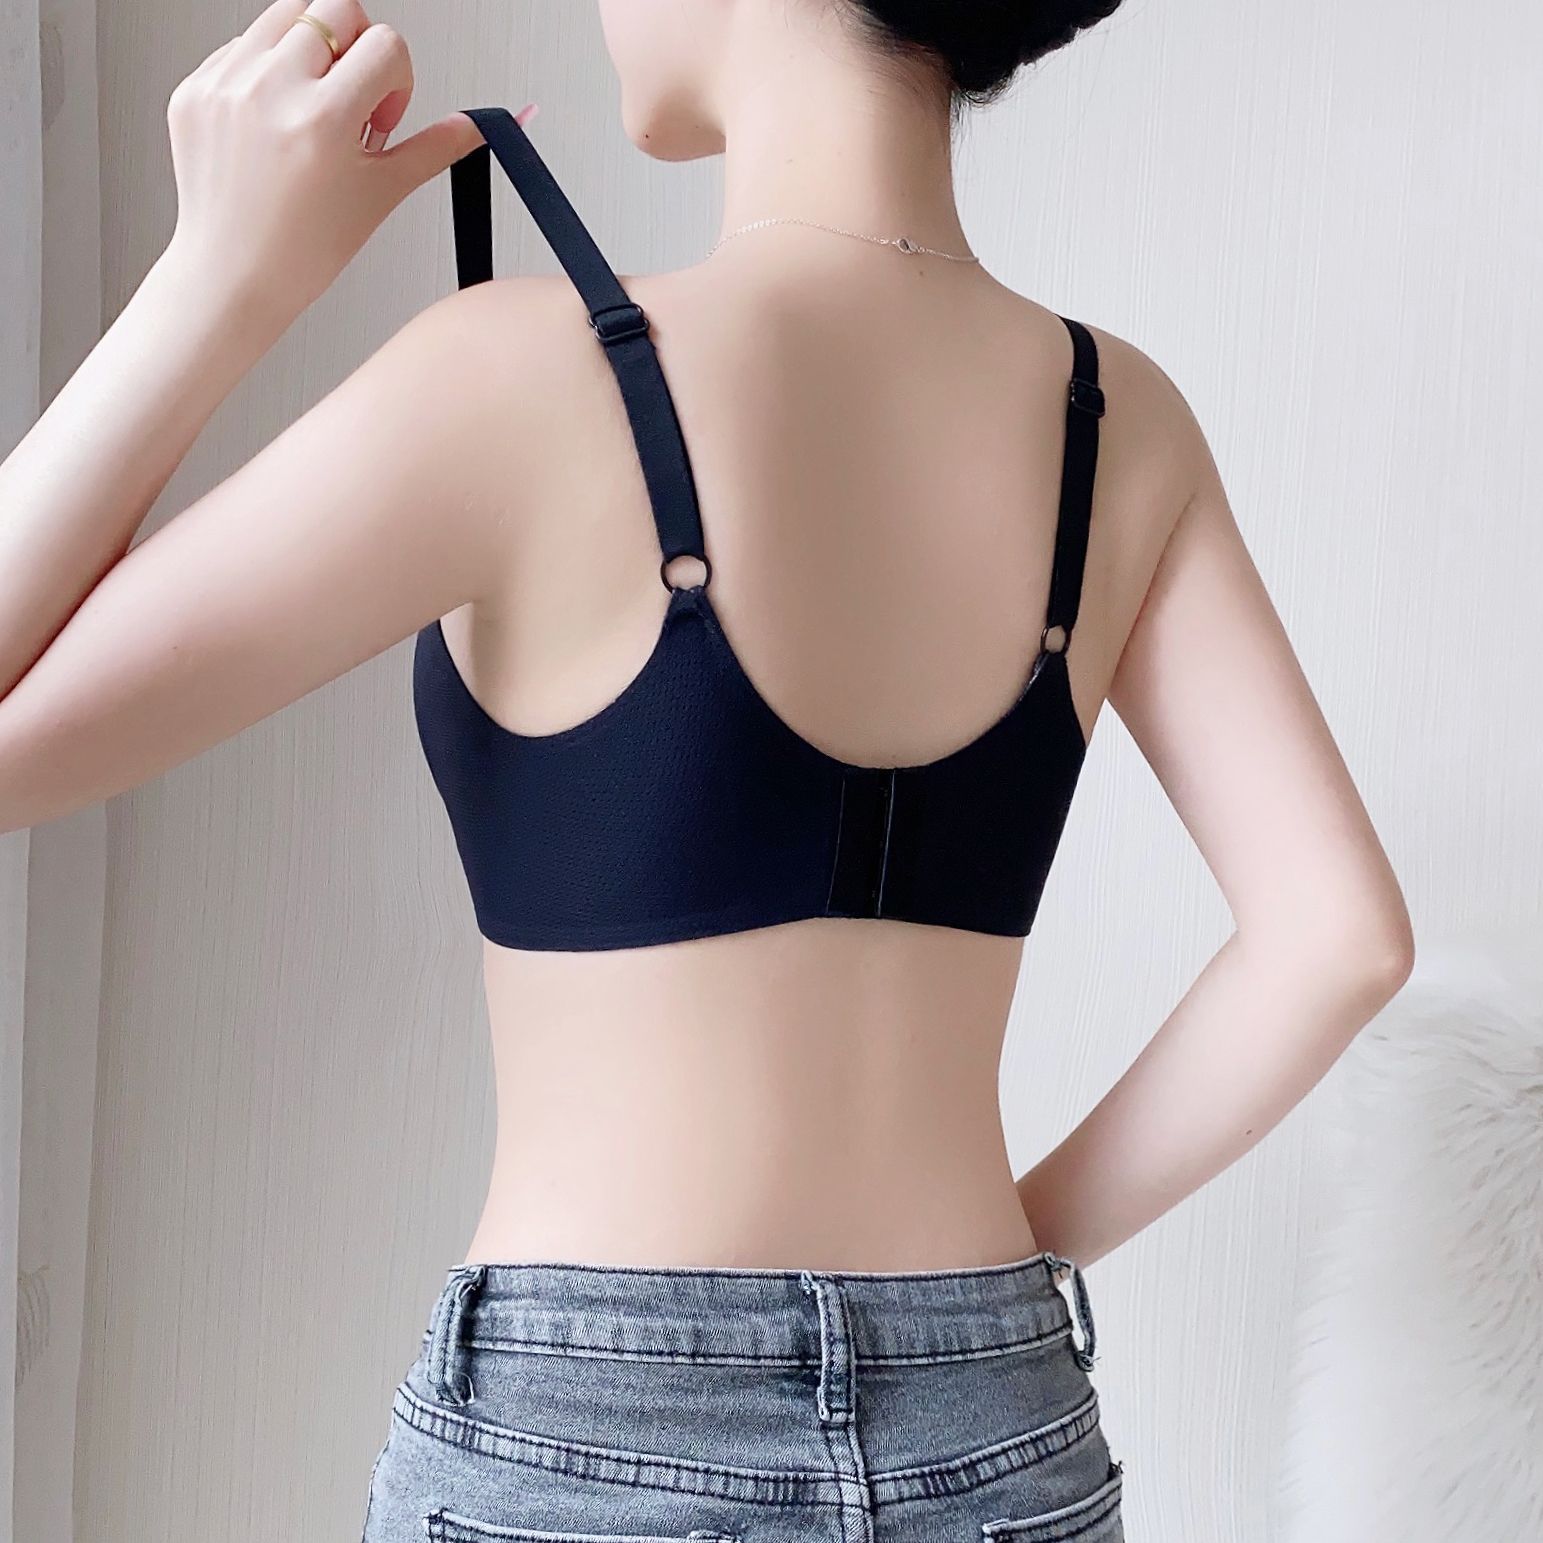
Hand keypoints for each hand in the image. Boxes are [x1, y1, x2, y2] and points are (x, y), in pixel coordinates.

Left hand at [162, 0, 536, 324]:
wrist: (234, 273)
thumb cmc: (304, 247)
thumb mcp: (381, 195)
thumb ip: (432, 149)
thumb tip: (474, 125)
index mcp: (322, 118)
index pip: (386, 45)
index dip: (397, 80)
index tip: (381, 115)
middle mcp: (271, 90)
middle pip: (336, 11)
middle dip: (356, 49)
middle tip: (350, 100)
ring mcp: (227, 84)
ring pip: (286, 16)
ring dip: (311, 50)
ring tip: (310, 108)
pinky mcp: (196, 87)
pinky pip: (242, 46)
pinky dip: (266, 73)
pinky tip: (272, 123)